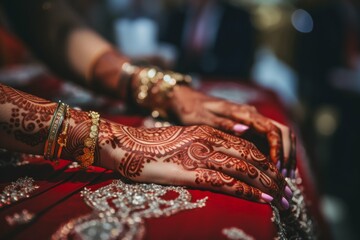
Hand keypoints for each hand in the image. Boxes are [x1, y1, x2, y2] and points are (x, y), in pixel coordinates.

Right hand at [87, 121, 291, 209]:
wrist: (125, 145)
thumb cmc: (152, 146)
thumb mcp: (183, 141)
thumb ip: (203, 148)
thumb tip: (220, 163)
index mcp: (208, 132)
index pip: (247, 147)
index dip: (266, 162)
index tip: (278, 175)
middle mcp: (209, 141)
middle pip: (251, 158)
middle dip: (273, 175)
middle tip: (288, 190)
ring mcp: (201, 155)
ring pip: (244, 169)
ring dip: (267, 185)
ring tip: (283, 198)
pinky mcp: (192, 172)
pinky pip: (227, 182)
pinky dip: (248, 192)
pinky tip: (262, 200)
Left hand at [168, 86, 295, 177]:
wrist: (185, 100)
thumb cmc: (191, 110)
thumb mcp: (202, 118)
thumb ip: (224, 124)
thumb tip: (246, 130)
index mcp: (242, 113)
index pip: (271, 129)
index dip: (278, 149)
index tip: (276, 167)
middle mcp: (251, 115)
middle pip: (282, 132)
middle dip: (288, 153)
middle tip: (286, 176)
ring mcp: (251, 121)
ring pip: (279, 135)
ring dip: (285, 154)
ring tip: (284, 176)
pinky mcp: (248, 127)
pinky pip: (268, 140)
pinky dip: (276, 153)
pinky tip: (273, 169)